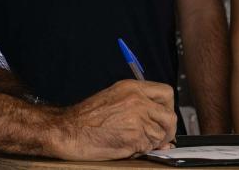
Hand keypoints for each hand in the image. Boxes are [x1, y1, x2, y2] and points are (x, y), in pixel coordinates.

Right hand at [50, 80, 176, 160]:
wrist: (69, 131)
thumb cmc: (86, 118)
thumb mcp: (114, 98)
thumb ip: (138, 105)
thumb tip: (158, 121)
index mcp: (132, 88)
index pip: (167, 93)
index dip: (168, 108)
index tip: (162, 117)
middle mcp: (138, 101)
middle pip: (169, 117)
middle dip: (167, 130)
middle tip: (159, 137)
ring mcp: (137, 119)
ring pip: (160, 135)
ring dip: (152, 143)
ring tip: (135, 142)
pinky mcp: (134, 138)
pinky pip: (149, 148)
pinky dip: (141, 151)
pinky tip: (127, 147)